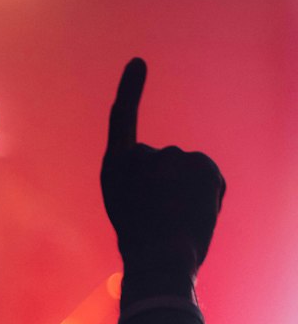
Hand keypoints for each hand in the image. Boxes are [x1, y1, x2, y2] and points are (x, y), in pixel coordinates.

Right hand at [101, 59, 225, 280]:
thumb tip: (178, 164)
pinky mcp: (203, 165)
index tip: (138, 63)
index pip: (122, 120)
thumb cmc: (140, 243)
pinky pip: (208, 178)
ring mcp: (174, 156)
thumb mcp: (128, 208)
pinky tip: (195, 213)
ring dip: (188, 192)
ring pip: (187, 171)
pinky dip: (207, 195)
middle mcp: (143, 155)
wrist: (160, 260)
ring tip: (176, 219)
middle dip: (167, 185)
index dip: (130, 91)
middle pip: (163, 161)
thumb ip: (142, 180)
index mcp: (116, 166)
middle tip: (159, 217)